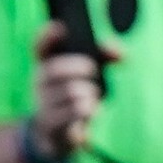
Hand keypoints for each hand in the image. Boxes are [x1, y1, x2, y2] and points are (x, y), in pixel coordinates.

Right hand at [31, 18, 110, 161]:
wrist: (56, 135)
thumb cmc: (75, 95)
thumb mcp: (87, 73)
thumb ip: (104, 55)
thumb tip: (122, 55)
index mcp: (47, 64)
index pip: (39, 47)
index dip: (47, 35)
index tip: (62, 28)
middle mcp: (39, 83)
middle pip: (54, 69)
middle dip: (80, 67)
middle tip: (92, 71)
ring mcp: (42, 104)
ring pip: (69, 92)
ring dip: (88, 92)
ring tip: (92, 96)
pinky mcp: (52, 125)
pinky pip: (74, 112)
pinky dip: (88, 108)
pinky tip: (90, 110)